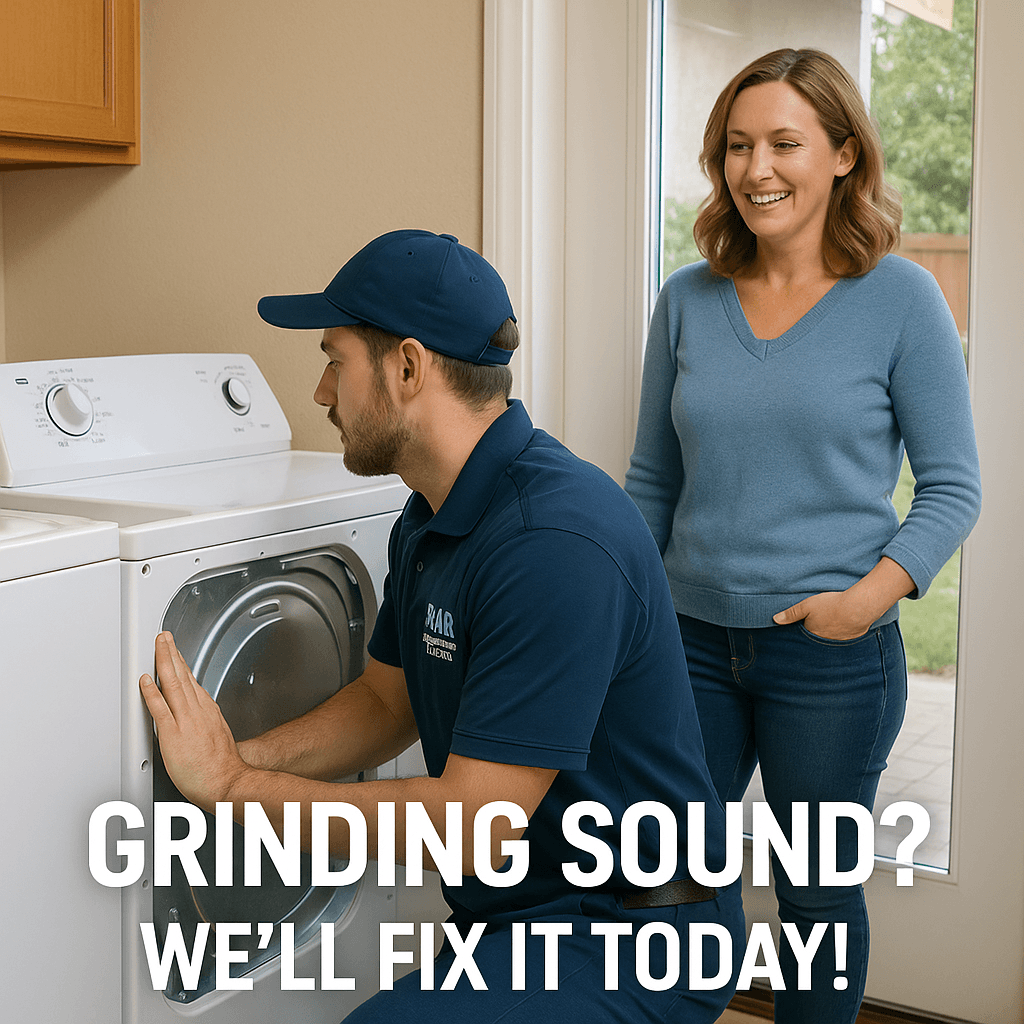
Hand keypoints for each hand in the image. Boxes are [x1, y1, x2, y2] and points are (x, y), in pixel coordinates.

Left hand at [139, 632, 251, 810]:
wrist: (227, 782)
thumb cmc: (223, 767)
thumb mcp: (219, 737)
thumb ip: (206, 724)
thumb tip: (199, 722)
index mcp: (208, 711)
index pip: (192, 681)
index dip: (182, 663)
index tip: (175, 652)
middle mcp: (198, 711)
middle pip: (183, 675)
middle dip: (172, 653)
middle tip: (164, 638)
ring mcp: (186, 721)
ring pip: (173, 684)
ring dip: (164, 661)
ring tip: (157, 646)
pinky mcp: (173, 734)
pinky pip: (160, 709)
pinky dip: (151, 692)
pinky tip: (144, 680)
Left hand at [772, 591, 871, 640]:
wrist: (857, 608)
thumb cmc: (831, 605)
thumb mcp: (806, 605)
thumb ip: (791, 613)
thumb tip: (775, 619)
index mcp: (811, 634)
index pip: (803, 635)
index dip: (804, 628)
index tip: (804, 624)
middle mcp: (823, 642)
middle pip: (816, 638)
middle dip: (816, 634)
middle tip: (820, 624)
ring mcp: (838, 642)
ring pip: (830, 640)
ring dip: (830, 634)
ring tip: (831, 624)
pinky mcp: (851, 640)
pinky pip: (843, 639)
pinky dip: (842, 634)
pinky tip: (844, 626)